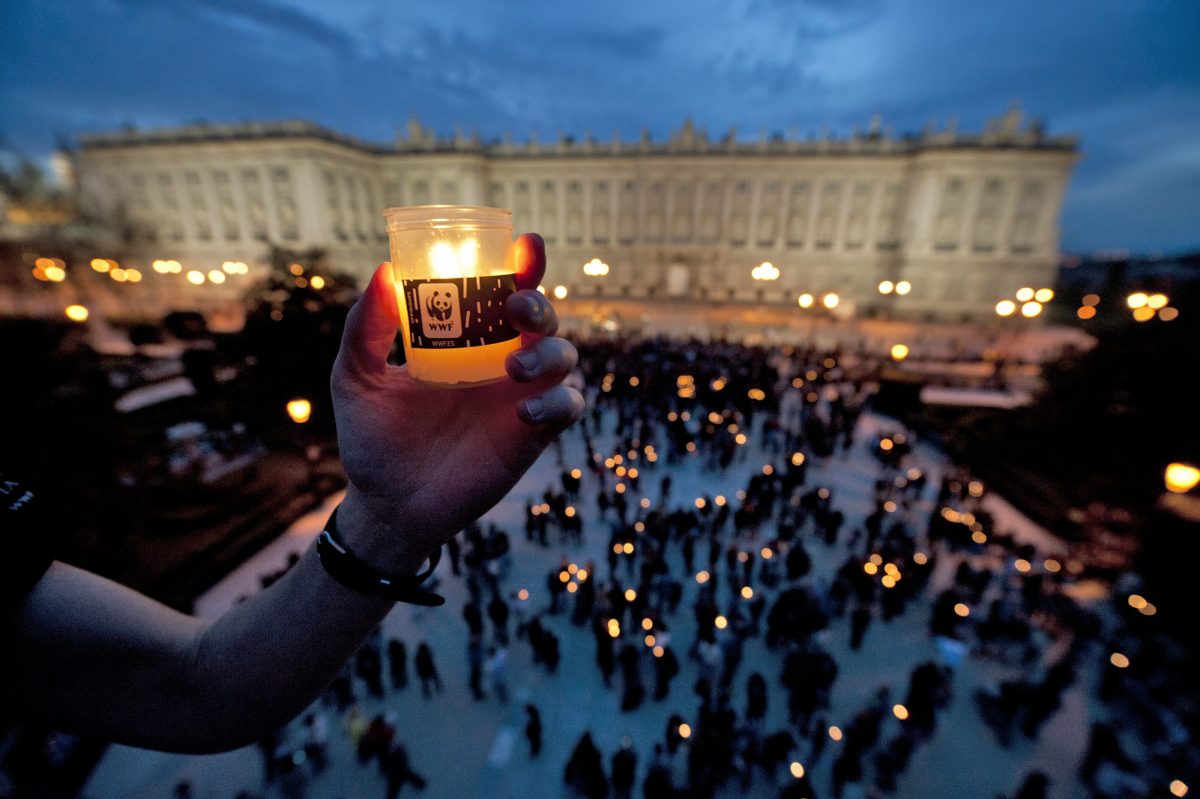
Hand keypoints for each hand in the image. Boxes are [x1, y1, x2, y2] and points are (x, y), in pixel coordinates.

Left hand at [330, 234, 582, 572]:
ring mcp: (519, 396)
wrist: (387, 505)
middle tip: (514, 308)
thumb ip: (366, 328)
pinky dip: (558, 401)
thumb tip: (383, 272)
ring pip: (564, 356)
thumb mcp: (355, 377)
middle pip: (543, 316)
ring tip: (513, 369)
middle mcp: (498, 361)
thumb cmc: (372, 439)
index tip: (525, 246)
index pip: (501, 291)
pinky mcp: (532, 435)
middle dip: (539, 303)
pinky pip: (568, 406)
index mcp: (463, 340)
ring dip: (549, 352)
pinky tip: (523, 411)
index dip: (523, 265)